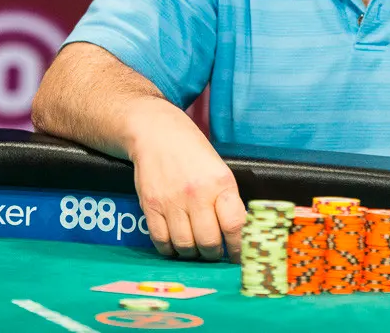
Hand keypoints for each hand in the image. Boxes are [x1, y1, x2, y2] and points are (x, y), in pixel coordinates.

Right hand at [126, 98, 245, 261]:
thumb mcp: (219, 169)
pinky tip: (175, 244)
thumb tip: (238, 233)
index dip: (238, 247)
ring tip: (195, 247)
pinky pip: (161, 241)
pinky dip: (170, 249)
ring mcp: (172, 201)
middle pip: (209, 242)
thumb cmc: (192, 151)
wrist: (157, 133)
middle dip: (214, 253)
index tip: (238, 256)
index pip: (234, 225)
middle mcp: (197, 193)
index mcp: (220, 182)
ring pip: (185, 246)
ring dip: (192, 253)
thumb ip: (227, 200)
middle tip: (214, 252)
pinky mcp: (151, 206)